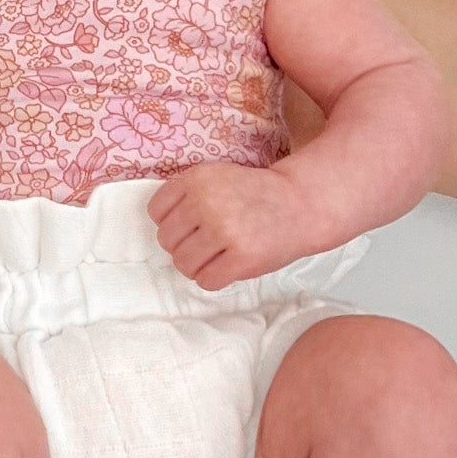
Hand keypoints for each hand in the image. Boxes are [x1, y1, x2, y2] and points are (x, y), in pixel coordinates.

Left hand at [147, 161, 326, 287]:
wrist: (300, 203)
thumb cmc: (254, 194)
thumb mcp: (217, 177)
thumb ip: (186, 195)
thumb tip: (160, 228)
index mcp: (197, 179)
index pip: (156, 213)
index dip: (172, 222)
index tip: (191, 224)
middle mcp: (207, 202)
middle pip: (167, 241)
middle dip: (184, 245)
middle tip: (208, 242)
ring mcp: (225, 230)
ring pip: (183, 264)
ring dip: (198, 265)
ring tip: (217, 255)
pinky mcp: (242, 257)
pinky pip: (206, 281)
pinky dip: (214, 278)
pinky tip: (228, 265)